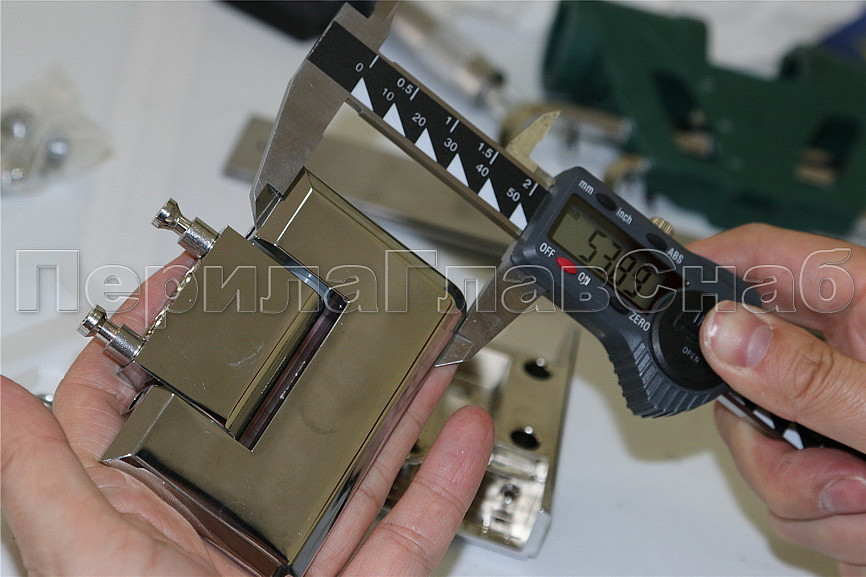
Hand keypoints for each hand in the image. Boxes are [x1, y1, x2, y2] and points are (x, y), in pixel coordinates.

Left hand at [1, 255, 493, 575]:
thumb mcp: (80, 556)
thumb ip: (39, 469)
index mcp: (144, 516)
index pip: (140, 407)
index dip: (156, 339)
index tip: (188, 284)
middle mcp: (220, 528)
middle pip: (268, 422)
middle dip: (302, 357)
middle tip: (324, 302)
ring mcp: (295, 557)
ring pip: (351, 463)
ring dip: (390, 405)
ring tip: (414, 348)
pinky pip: (411, 524)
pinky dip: (443, 480)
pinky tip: (460, 432)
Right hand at [691, 224, 865, 575]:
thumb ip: (813, 374)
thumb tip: (723, 332)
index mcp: (865, 304)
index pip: (756, 256)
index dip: (696, 265)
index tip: (647, 288)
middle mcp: (840, 353)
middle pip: (736, 367)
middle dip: (767, 436)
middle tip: (821, 463)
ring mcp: (830, 414)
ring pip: (756, 445)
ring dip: (809, 494)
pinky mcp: (830, 467)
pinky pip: (784, 493)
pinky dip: (825, 523)